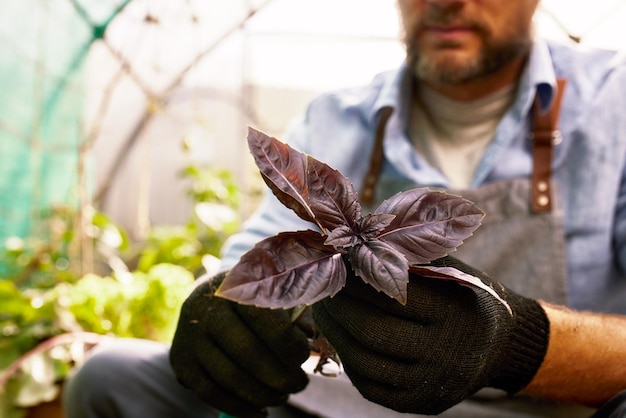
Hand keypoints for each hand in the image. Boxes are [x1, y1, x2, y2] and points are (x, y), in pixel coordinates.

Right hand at [170, 272, 310, 417]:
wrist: (205, 297)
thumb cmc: (251, 300)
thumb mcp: (270, 296)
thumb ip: (294, 318)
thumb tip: (317, 347)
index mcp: (234, 288)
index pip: (266, 321)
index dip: (290, 345)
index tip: (304, 357)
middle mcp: (206, 311)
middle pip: (248, 353)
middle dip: (280, 376)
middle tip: (300, 384)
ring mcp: (189, 337)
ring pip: (229, 377)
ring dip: (263, 394)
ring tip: (283, 396)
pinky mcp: (180, 362)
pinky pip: (210, 393)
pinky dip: (238, 408)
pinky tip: (261, 411)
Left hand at [312, 256, 549, 414]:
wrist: (497, 344)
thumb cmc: (463, 295)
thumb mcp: (448, 269)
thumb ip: (407, 257)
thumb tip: (351, 244)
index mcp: (454, 312)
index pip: (391, 294)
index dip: (355, 279)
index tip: (335, 264)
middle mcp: (446, 353)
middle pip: (373, 331)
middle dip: (338, 308)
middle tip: (321, 290)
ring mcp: (434, 384)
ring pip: (366, 363)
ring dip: (335, 335)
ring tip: (322, 312)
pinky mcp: (422, 404)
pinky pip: (371, 387)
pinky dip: (349, 361)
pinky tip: (340, 339)